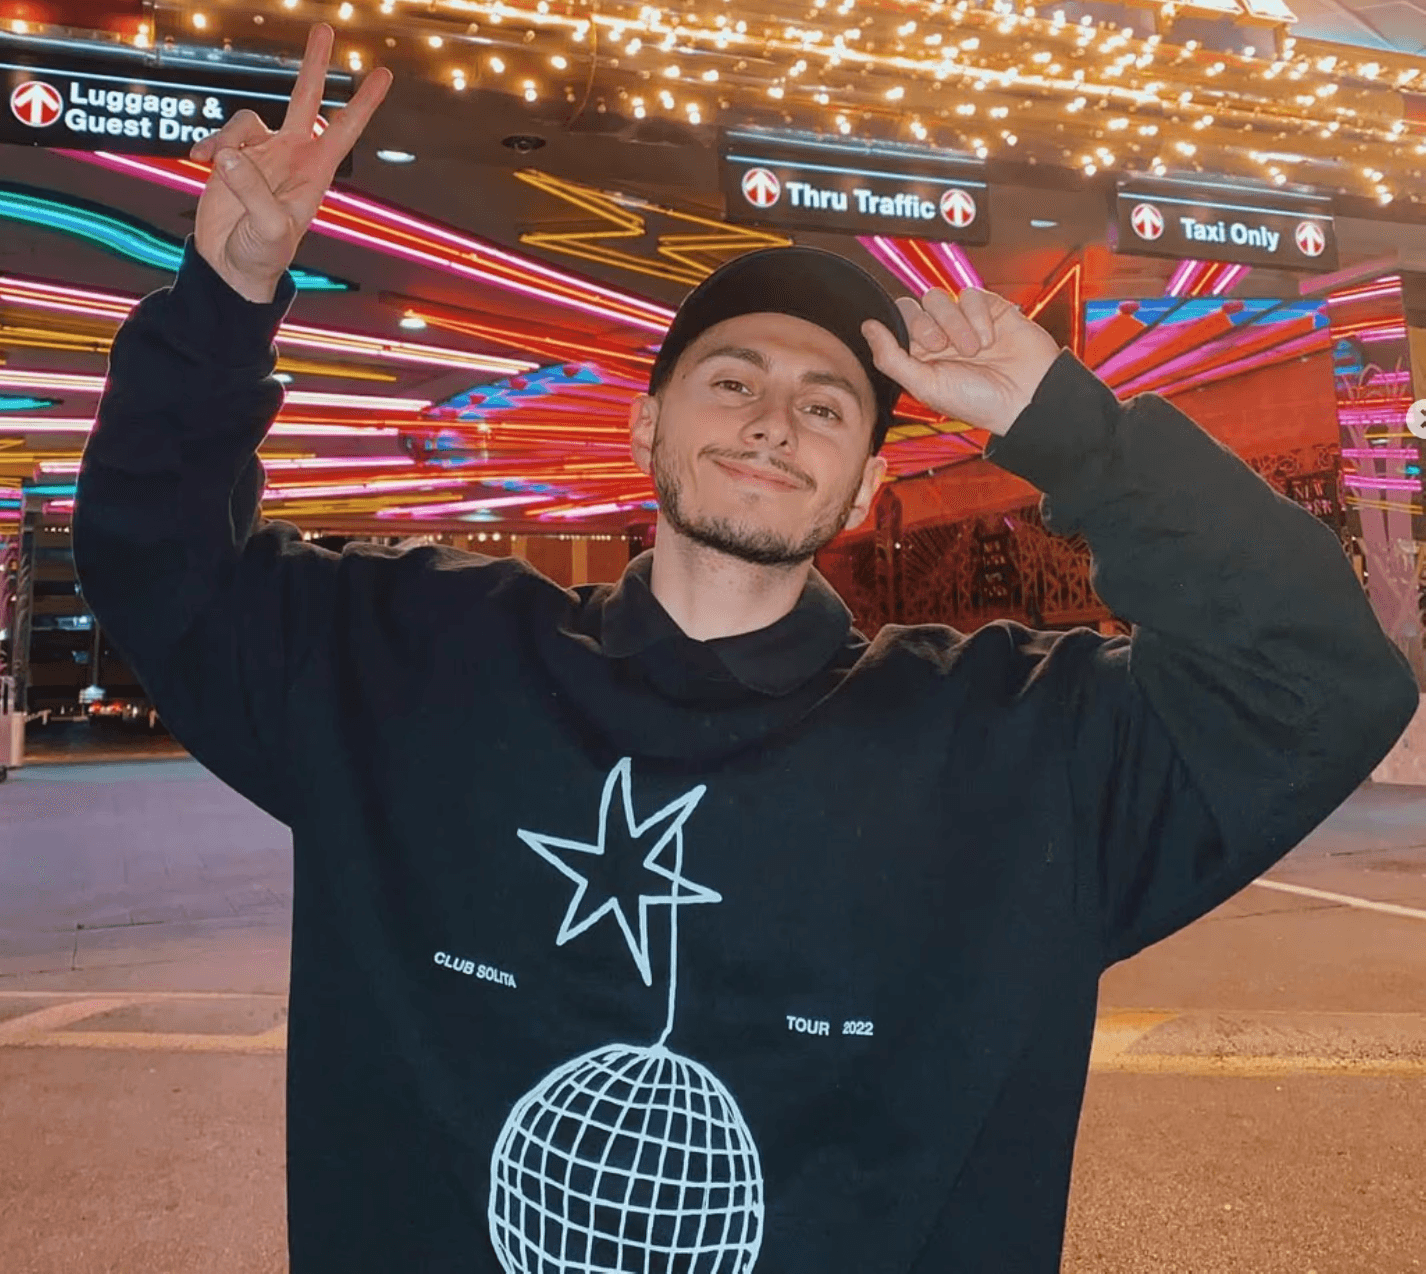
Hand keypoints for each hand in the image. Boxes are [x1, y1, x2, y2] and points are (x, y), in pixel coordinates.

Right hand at [188, 23, 392, 302]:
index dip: (364, 102)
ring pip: (247, 119)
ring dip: (229, 136)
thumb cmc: (263, 255)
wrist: (232, 268)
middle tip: (326, 28)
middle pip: (306, 99)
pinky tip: (198, 160)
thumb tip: (230, 154)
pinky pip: (221, 135)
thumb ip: (252, 190)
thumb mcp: (268, 229)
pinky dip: (209, 143)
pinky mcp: (232, 159)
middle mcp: (292, 156)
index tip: (384, 74)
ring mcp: (262, 155)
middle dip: (315, 65)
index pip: (345, 129)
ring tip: (214, 164)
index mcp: (314, 172)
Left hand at [861, 287, 1060, 436]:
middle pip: (915, 305)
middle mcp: (939, 335)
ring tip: (974, 350)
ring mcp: (963, 321)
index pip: (897, 322)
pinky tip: (990, 340)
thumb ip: (892, 357)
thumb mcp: (926, 386)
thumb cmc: (978, 401)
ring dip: (954, 323)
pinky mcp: (989, 308)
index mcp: (920, 356)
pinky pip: (970, 294)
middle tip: (944, 348)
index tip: (922, 349)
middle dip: (927, 326)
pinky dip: (978, 317)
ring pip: (939, 296)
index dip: (905, 329)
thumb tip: (867, 326)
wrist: (1026, 398)